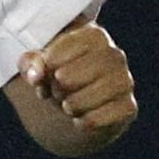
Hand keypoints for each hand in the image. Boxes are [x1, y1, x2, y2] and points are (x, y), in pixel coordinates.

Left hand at [17, 21, 137, 152]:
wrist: (71, 110)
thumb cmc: (56, 80)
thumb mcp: (37, 68)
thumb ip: (30, 65)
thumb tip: (35, 75)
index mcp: (94, 37)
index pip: (76, 42)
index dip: (55, 60)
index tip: (46, 73)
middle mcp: (115, 56)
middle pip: (94, 65)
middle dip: (66, 83)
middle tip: (55, 92)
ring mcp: (124, 81)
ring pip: (107, 88)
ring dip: (78, 102)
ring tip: (67, 106)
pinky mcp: (128, 106)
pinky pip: (115, 112)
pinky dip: (91, 120)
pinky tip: (79, 121)